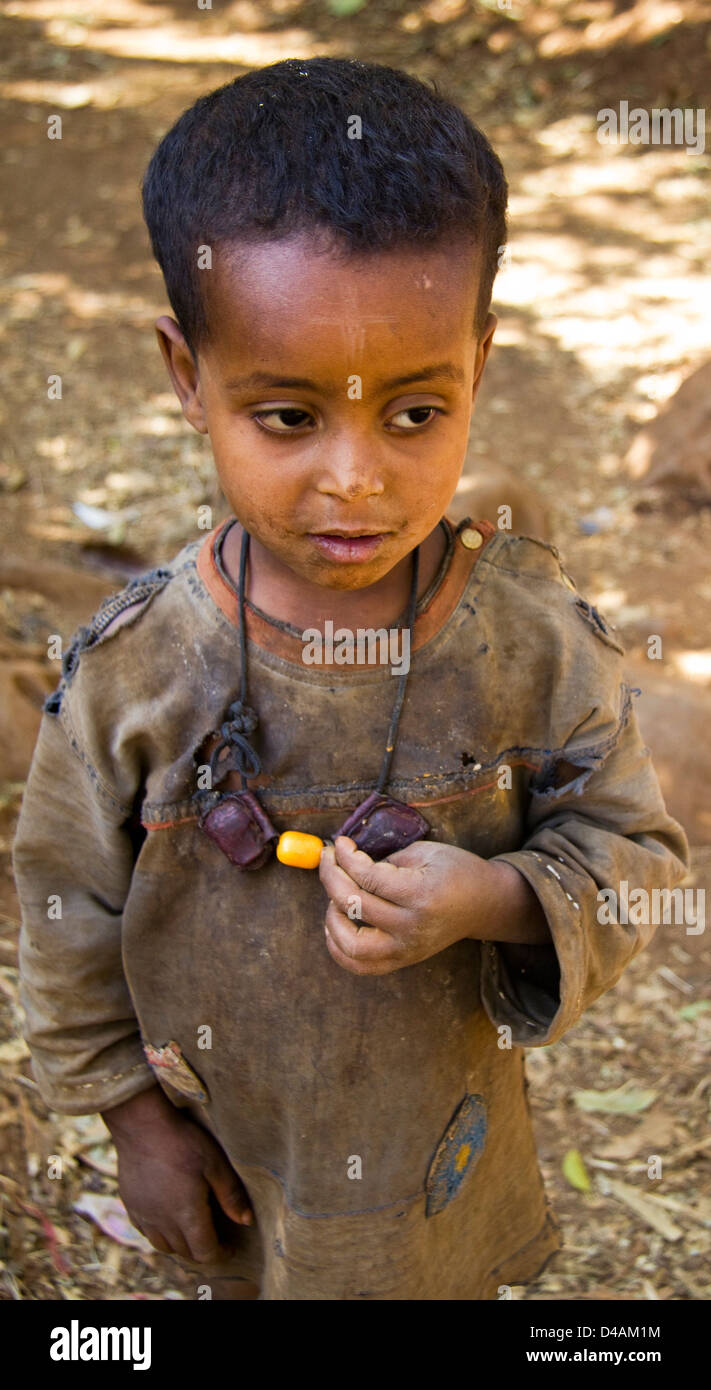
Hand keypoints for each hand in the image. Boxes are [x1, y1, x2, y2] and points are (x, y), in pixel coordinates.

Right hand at [101, 1086, 252, 1263]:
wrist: (142, 1125)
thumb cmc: (183, 1142)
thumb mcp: (215, 1164)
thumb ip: (231, 1195)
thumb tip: (246, 1221)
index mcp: (187, 1215)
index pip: (205, 1252)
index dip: (221, 1254)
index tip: (231, 1248)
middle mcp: (163, 1222)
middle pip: (185, 1252)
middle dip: (203, 1251)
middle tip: (216, 1239)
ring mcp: (144, 1215)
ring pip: (163, 1246)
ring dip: (181, 1246)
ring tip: (193, 1233)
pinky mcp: (130, 1205)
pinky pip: (145, 1232)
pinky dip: (160, 1234)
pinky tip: (167, 1220)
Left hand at [318, 836, 506, 975]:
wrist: (484, 904)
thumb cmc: (456, 871)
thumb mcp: (426, 852)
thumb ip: (385, 859)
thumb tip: (346, 861)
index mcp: (420, 894)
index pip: (368, 877)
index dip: (345, 857)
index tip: (338, 843)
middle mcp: (411, 927)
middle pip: (354, 905)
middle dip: (332, 876)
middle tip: (327, 859)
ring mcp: (406, 949)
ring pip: (351, 944)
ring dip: (331, 917)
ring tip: (334, 895)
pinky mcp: (402, 961)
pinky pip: (359, 965)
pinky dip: (338, 947)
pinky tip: (335, 923)